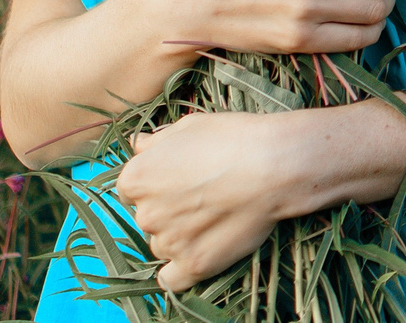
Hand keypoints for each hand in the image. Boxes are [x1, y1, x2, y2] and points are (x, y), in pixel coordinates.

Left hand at [114, 111, 308, 292]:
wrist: (274, 165)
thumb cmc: (233, 138)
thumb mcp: (190, 126)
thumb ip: (156, 142)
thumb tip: (137, 144)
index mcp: (137, 178)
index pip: (132, 190)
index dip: (156, 184)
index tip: (180, 180)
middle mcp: (145, 214)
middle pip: (148, 218)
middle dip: (168, 210)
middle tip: (202, 197)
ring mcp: (169, 243)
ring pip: (163, 245)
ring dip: (179, 237)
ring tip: (213, 220)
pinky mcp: (193, 265)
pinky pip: (172, 279)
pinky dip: (180, 270)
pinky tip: (198, 254)